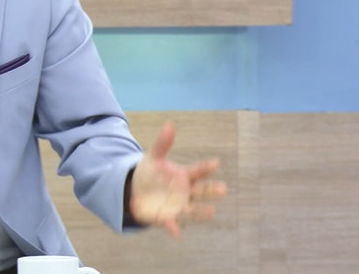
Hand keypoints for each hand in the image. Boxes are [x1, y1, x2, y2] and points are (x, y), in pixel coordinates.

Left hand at [129, 121, 226, 238]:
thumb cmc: (150, 173)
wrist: (136, 192)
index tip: (216, 163)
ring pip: (192, 209)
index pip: (198, 171)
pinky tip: (177, 233)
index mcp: (184, 176)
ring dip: (201, 211)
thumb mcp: (154, 157)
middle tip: (223, 189)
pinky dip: (174, 229)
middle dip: (211, 191)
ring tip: (212, 212)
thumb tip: (170, 124)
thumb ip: (163, 143)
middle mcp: (185, 193)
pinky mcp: (167, 218)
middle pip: (201, 191)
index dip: (206, 167)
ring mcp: (178, 206)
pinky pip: (172, 224)